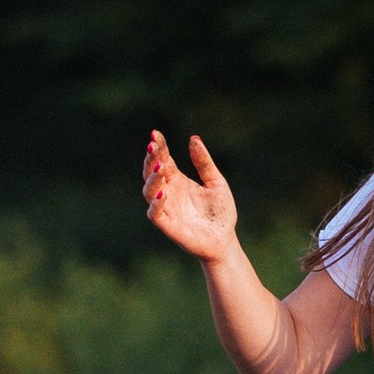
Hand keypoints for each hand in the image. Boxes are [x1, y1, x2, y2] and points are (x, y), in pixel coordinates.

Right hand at [143, 129, 239, 263]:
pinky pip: (155, 213)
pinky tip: (162, 193)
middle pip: (151, 172)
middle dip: (151, 159)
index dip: (158, 147)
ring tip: (160, 167)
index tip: (155, 133)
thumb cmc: (220, 212)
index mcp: (178, 180)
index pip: (163, 159)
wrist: (225, 240)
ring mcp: (166, 208)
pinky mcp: (168, 225)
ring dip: (152, 178)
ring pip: (149, 191)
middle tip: (153, 146)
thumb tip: (194, 139)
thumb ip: (204, 163)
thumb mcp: (216, 182)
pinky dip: (156, 203)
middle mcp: (168, 192)